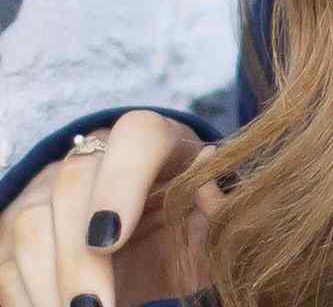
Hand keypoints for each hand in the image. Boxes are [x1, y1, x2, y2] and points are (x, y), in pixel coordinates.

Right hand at [0, 110, 226, 306]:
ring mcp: (48, 186)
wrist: (145, 229)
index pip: (135, 135)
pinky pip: (7, 260)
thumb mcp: (208, 220)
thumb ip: (218, 212)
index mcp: (152, 138)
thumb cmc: (182, 218)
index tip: (112, 239)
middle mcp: (94, 152)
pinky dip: (27, 295)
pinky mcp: (15, 226)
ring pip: (30, 222)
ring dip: (47, 282)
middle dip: (77, 255)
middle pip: (72, 183)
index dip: (120, 182)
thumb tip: (212, 196)